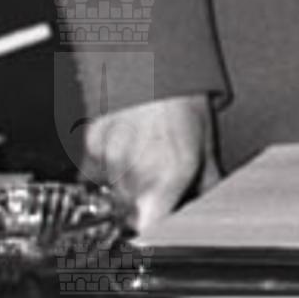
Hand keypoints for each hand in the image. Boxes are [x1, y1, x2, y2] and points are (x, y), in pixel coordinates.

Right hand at [81, 92, 219, 230]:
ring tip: (143, 159)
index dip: (153, 235)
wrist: (154, 63)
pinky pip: (93, 175)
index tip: (159, 232)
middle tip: (158, 184)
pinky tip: (124, 149)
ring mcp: (110, 161)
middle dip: (143, 207)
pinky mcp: (91, 147)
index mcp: (170, 176)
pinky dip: (105, 171)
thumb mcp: (205, 144)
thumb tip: (208, 207)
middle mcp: (137, 173)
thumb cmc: (184, 99)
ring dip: (124, 189)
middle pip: (130, 215)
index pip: (151, 231)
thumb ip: (206, 183)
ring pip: (111, 196)